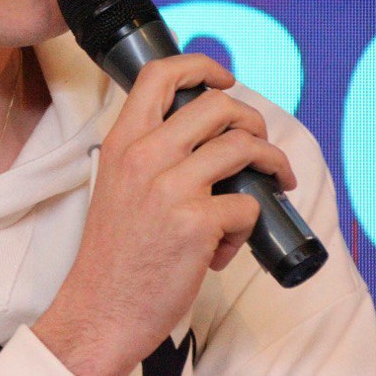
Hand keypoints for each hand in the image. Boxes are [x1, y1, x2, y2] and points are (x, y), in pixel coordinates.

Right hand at [32, 54, 296, 375]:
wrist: (101, 310)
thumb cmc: (113, 256)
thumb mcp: (116, 186)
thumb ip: (149, 156)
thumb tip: (204, 141)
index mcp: (122, 142)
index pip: (160, 74)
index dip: (201, 65)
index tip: (224, 78)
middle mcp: (145, 155)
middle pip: (219, 105)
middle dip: (253, 121)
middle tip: (260, 145)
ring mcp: (171, 187)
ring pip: (245, 147)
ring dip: (272, 165)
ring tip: (273, 184)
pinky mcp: (197, 223)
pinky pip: (248, 204)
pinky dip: (246, 226)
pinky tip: (224, 247)